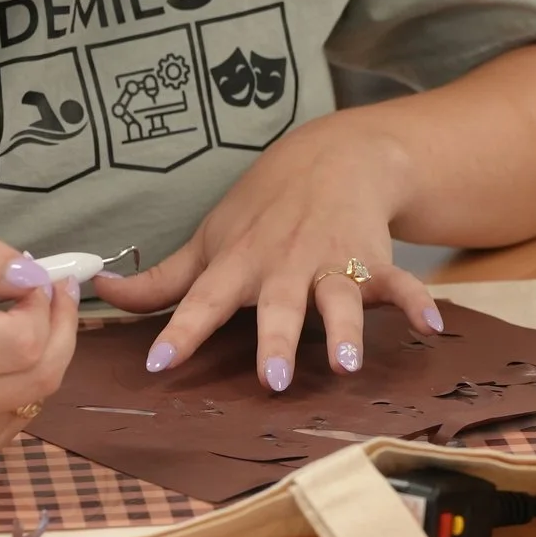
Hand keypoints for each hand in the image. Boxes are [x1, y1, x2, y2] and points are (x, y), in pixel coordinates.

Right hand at [0, 227, 78, 459]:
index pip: (21, 341)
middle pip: (41, 373)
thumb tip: (30, 275)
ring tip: (24, 316)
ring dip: (49, 348)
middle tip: (50, 292)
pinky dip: (28, 376)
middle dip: (58, 324)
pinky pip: (28, 411)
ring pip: (42, 392)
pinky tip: (3, 355)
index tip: (33, 278)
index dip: (41, 304)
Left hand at [92, 117, 443, 391]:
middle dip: (277, 341)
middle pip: (278, 307)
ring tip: (350, 364)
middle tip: (274, 380)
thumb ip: (161, 280)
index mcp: (237, 264)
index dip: (180, 332)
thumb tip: (102, 292)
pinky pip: (400, 283)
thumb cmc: (261, 208)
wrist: (334, 155)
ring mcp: (331, 261)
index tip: (159, 364)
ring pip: (339, 297)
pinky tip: (433, 327)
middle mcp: (283, 265)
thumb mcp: (209, 239)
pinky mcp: (374, 259)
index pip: (201, 300)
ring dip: (347, 329)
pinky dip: (418, 302)